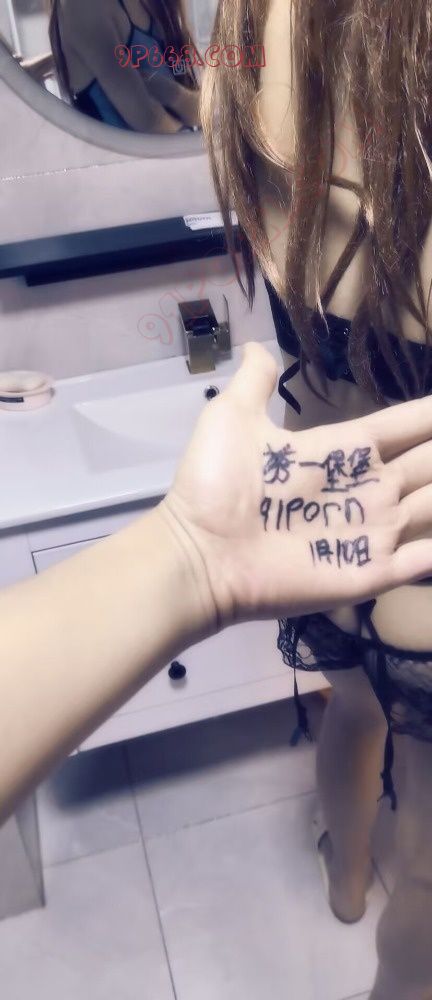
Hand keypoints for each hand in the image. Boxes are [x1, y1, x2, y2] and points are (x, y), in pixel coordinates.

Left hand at [160, 342, 431, 632]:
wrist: (198, 553)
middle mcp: (368, 489)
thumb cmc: (216, 486)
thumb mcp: (233, 418)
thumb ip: (255, 382)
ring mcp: (371, 533)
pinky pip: (422, 559)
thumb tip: (254, 345)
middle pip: (429, 465)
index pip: (405, 426)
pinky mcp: (368, 574)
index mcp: (344, 450)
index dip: (430, 414)